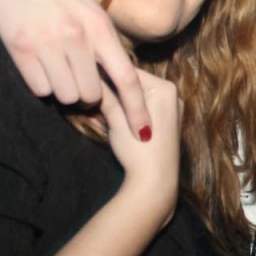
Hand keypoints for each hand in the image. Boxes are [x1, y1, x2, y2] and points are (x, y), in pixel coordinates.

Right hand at [0, 0, 152, 138]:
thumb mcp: (90, 9)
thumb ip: (103, 42)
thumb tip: (117, 80)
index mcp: (100, 26)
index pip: (127, 79)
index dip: (137, 110)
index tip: (144, 134)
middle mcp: (77, 36)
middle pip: (91, 96)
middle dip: (88, 98)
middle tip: (78, 81)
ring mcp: (47, 42)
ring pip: (65, 96)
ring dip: (63, 90)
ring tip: (57, 69)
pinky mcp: (19, 46)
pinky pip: (38, 87)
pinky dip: (40, 83)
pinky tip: (37, 64)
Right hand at [98, 70, 181, 223]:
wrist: (154, 183)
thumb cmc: (138, 149)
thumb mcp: (117, 117)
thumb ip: (104, 94)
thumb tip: (89, 75)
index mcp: (165, 87)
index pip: (126, 72)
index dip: (103, 75)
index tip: (83, 78)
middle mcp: (172, 95)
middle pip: (131, 86)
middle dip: (109, 94)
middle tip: (88, 103)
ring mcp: (171, 109)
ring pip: (134, 99)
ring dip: (114, 106)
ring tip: (96, 116)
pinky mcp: (166, 124)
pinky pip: (142, 111)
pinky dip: (125, 115)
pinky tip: (108, 124)